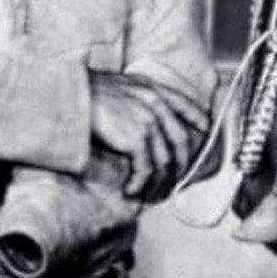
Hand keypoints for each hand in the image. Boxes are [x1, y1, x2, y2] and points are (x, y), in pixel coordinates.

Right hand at [89, 72, 209, 199]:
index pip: (183, 103)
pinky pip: (146, 169)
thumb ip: (134, 97)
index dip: (197, 117)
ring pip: (165, 160)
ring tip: (149, 192)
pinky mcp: (136, 139)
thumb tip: (134, 116)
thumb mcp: (117, 86)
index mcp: (151, 88)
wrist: (71, 96)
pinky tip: (131, 190)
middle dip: (181, 163)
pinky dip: (140, 184)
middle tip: (174, 179)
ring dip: (158, 180)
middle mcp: (155, 104)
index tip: (205, 127)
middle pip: (180, 139)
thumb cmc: (85, 93)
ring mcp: (148, 122)